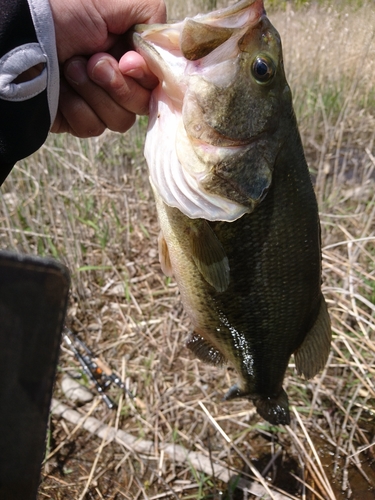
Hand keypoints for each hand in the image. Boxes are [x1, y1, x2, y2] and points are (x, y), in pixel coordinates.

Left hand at [49, 0, 165, 136]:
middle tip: (92, 61)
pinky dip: (76, 107)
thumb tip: (166, 50)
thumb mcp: (112, 2)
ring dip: (93, 94)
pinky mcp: (80, 120)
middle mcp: (118, 79)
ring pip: (120, 121)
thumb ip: (150, 15)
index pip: (157, 81)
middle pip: (142, 105)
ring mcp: (100, 102)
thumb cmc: (63, 14)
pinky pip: (93, 128)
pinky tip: (61, 90)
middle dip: (116, 85)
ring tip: (70, 68)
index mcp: (129, 53)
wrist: (20, 42)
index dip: (144, 76)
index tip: (126, 62)